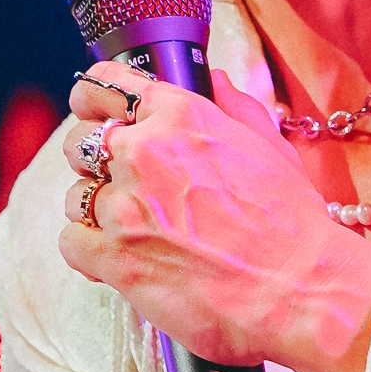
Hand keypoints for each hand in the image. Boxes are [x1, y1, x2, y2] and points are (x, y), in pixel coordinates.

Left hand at [61, 63, 370, 371]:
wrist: (299, 290)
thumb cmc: (292, 224)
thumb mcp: (272, 148)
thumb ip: (236, 107)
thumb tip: (217, 81)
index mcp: (181, 117)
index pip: (108, 85)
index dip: (92, 97)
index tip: (90, 110)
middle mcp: (144, 152)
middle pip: (80, 142)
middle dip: (94, 165)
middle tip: (123, 189)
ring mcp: (125, 205)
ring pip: (75, 196)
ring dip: (96, 214)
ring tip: (135, 234)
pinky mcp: (114, 257)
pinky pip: (71, 243)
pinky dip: (89, 253)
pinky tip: (119, 261)